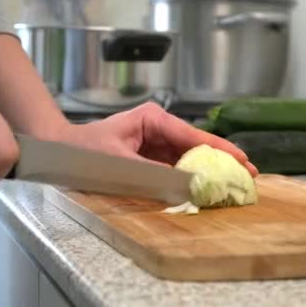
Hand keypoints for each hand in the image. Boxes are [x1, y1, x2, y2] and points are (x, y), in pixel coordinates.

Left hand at [53, 102, 257, 176]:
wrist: (58, 151)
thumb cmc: (84, 151)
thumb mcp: (121, 163)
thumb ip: (155, 175)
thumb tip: (189, 185)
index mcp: (155, 119)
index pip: (195, 136)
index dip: (222, 150)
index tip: (244, 162)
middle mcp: (159, 127)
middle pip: (197, 145)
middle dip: (222, 160)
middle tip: (248, 176)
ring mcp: (156, 141)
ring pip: (189, 156)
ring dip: (209, 170)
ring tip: (233, 183)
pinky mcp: (151, 155)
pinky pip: (176, 166)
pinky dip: (191, 176)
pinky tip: (207, 187)